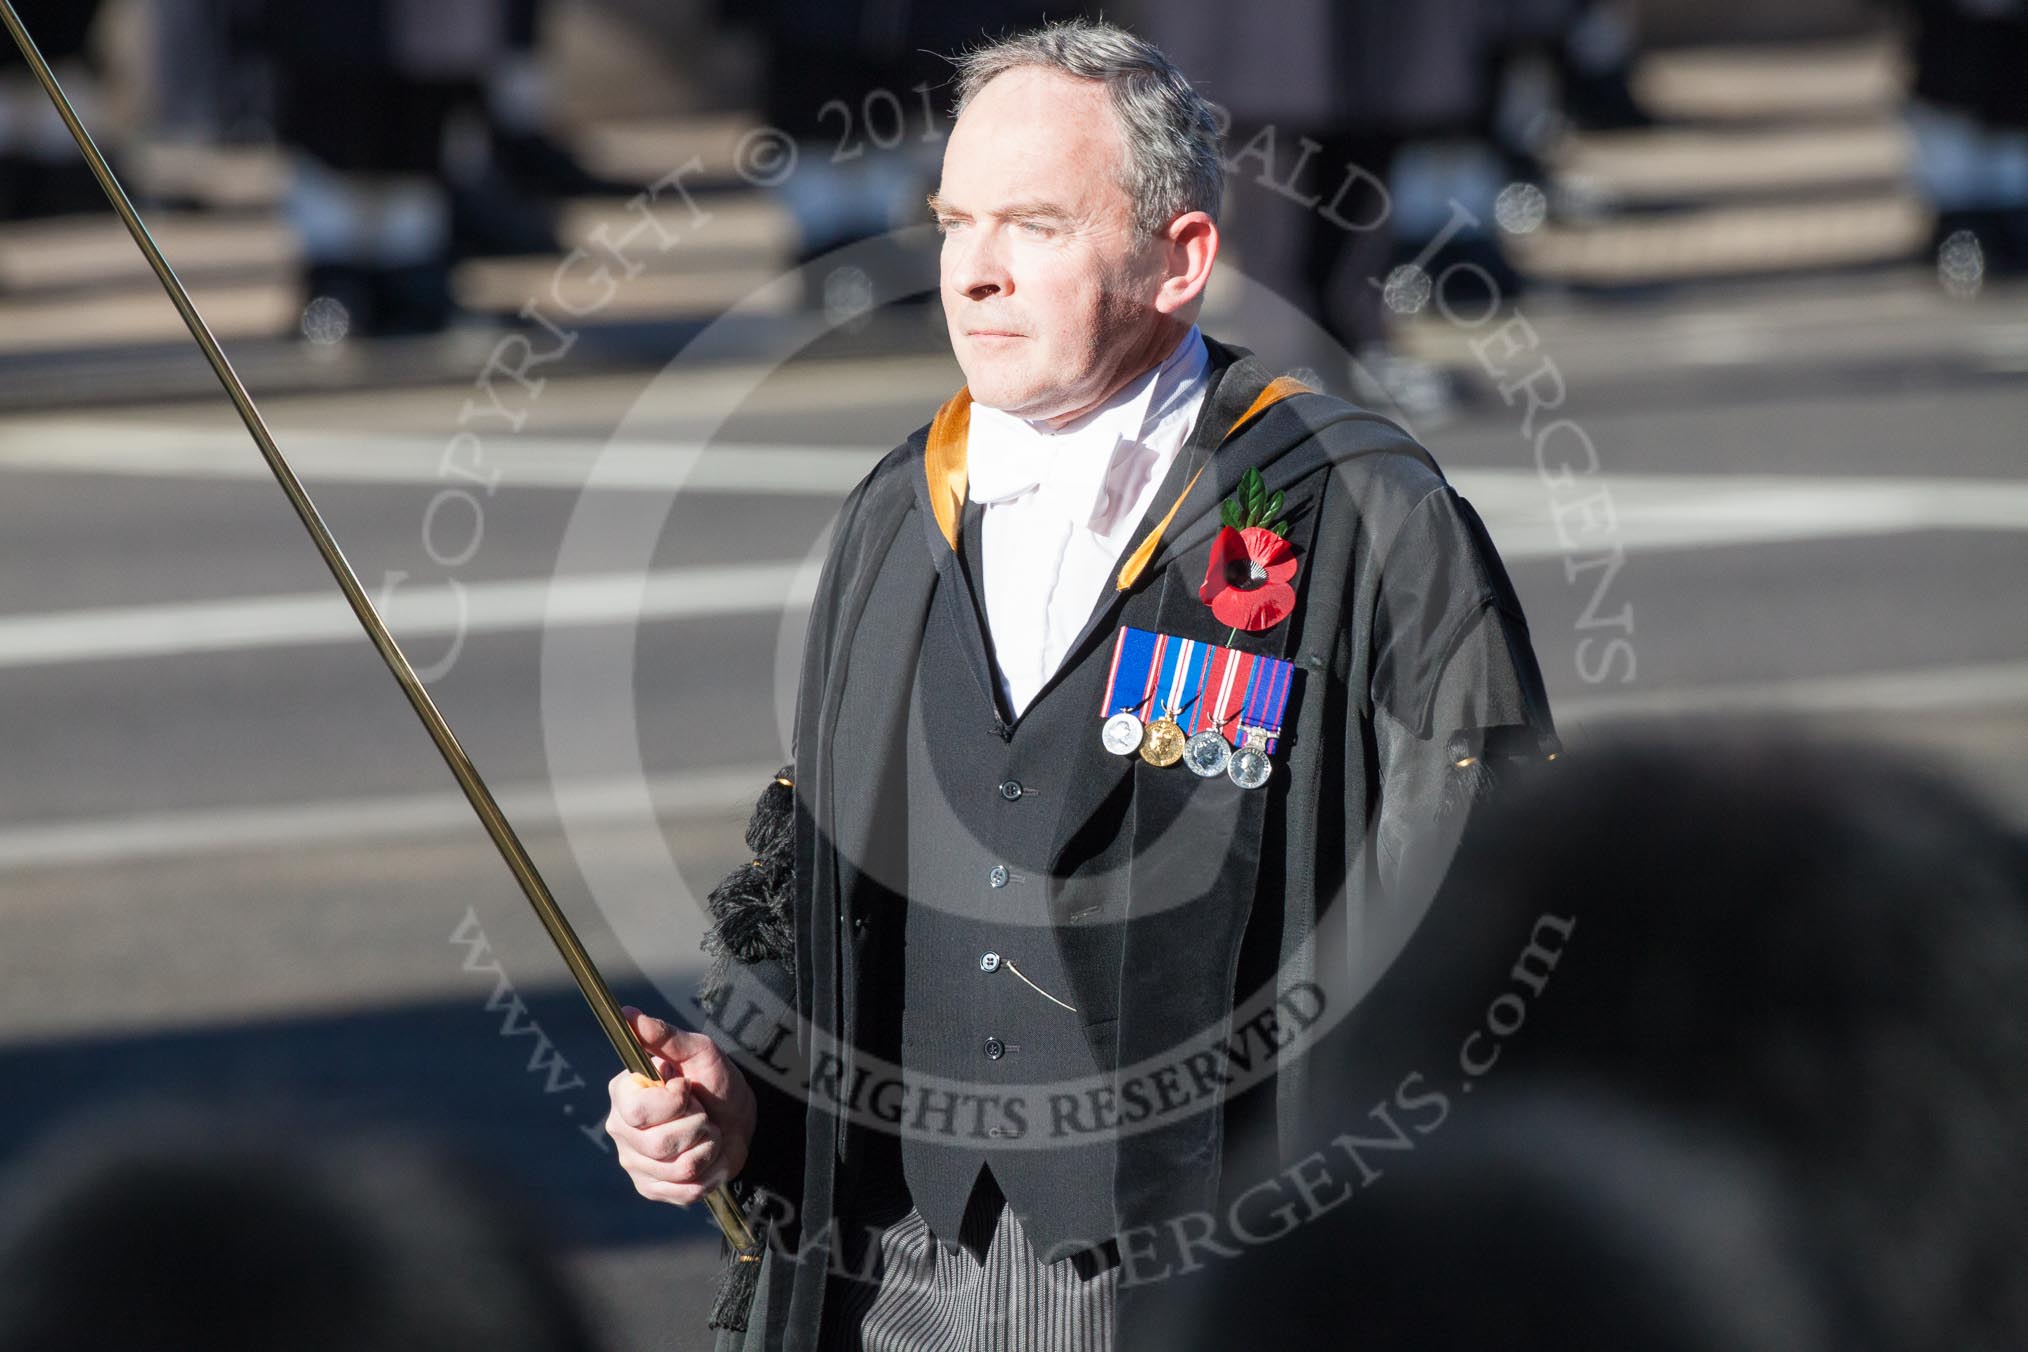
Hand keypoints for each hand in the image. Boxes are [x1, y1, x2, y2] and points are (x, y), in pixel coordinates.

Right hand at [605, 1006, 755, 1205]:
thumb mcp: (698, 1051)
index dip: (673, 1103)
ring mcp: (635, 1163)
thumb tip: (629, 1013)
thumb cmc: (712, 1080)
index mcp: (624, 1094)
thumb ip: (665, 1036)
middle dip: (698, 1124)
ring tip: (706, 1131)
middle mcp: (621, 1129)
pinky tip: (706, 1155)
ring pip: (678, 1169)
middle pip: (660, 1144)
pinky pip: (687, 1191)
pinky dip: (709, 1171)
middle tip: (701, 1111)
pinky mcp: (652, 1188)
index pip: (638, 1112)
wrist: (736, 1116)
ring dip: (707, 1147)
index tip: (687, 1088)